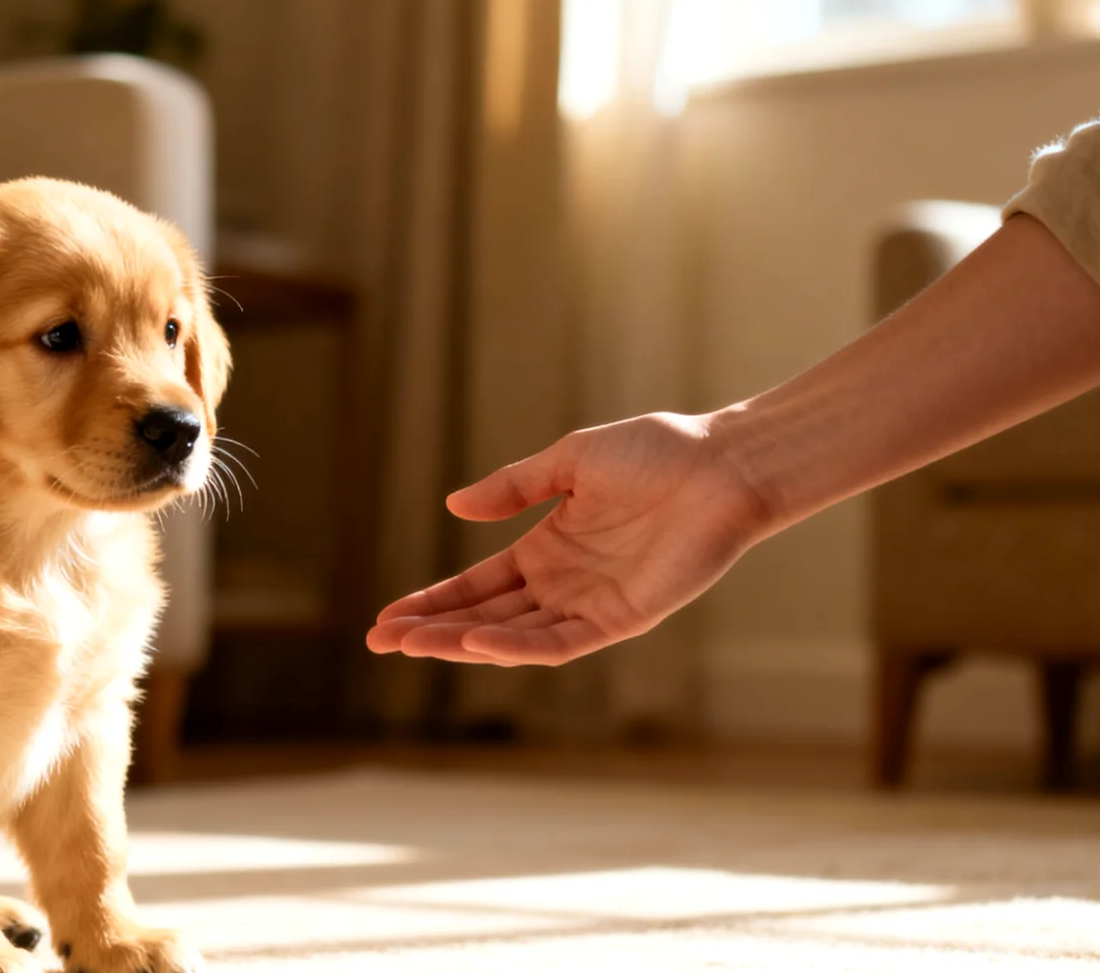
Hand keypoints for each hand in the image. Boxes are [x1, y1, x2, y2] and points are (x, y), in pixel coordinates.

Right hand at [366, 412, 770, 665]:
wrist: (721, 464)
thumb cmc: (656, 453)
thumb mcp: (570, 461)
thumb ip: (514, 487)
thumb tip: (453, 505)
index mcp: (548, 548)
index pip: (477, 585)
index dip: (432, 601)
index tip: (386, 617)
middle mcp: (563, 584)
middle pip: (483, 616)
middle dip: (431, 630)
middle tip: (379, 642)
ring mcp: (590, 605)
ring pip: (514, 637)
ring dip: (462, 642)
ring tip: (414, 644)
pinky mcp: (623, 619)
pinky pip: (563, 644)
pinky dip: (519, 647)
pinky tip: (478, 642)